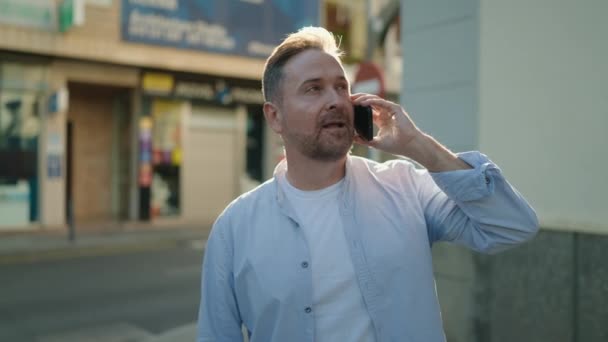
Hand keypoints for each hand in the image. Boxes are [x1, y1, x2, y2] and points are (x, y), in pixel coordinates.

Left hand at [351, 93, 470, 170]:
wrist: (410, 146)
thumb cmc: (396, 145)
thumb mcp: (376, 143)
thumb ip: (364, 140)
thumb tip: (352, 138)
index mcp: (381, 120)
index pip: (367, 110)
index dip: (357, 108)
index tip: (347, 107)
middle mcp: (385, 113)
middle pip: (369, 102)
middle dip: (358, 100)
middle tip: (347, 100)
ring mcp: (390, 110)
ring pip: (374, 100)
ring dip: (363, 98)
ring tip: (353, 100)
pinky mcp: (395, 109)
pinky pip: (381, 102)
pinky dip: (371, 101)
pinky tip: (362, 103)